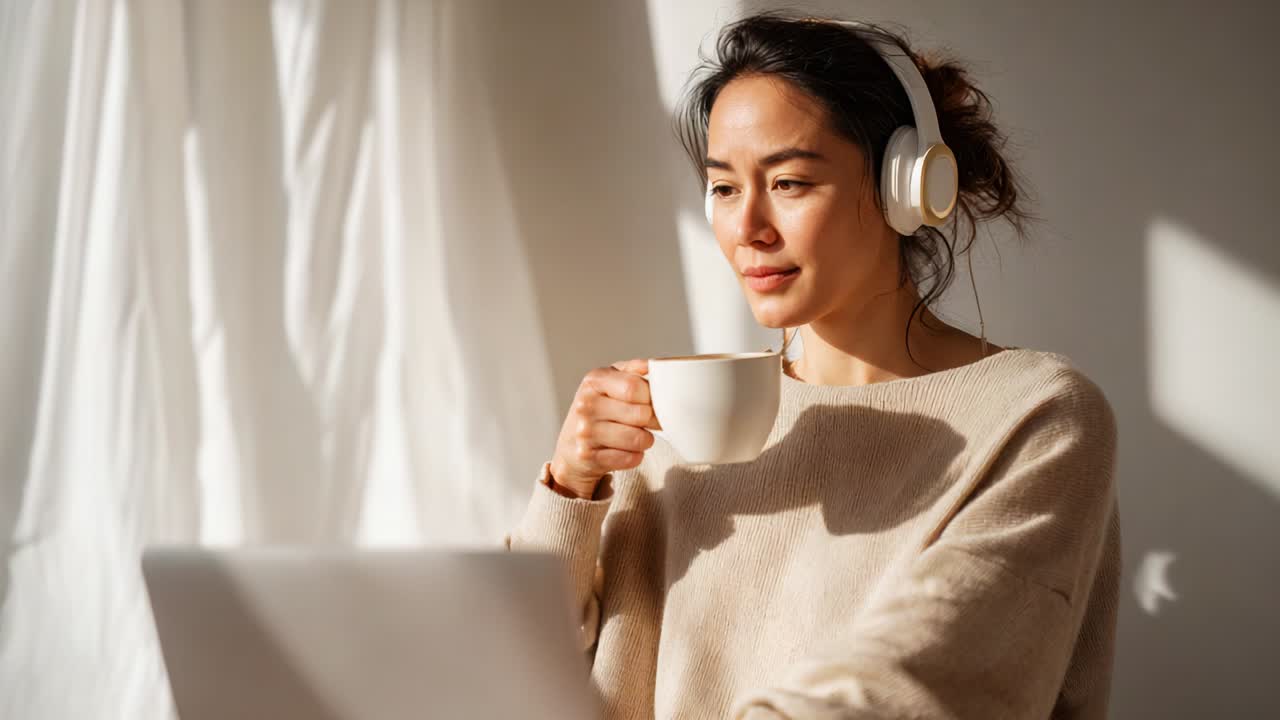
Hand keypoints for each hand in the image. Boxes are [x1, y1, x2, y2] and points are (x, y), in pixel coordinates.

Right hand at [548, 359, 662, 498]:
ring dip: (646, 440)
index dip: (652, 397)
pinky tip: (627, 450)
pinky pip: (630, 458)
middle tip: (650, 422)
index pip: (635, 387)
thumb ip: (633, 370)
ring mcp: (585, 432)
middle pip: (640, 414)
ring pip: (638, 438)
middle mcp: (586, 404)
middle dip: (653, 420)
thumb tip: (652, 365)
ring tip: (639, 435)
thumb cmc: (599, 408)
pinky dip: (636, 456)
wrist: (571, 446)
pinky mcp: (588, 457)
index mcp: (594, 380)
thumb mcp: (610, 381)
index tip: (652, 402)